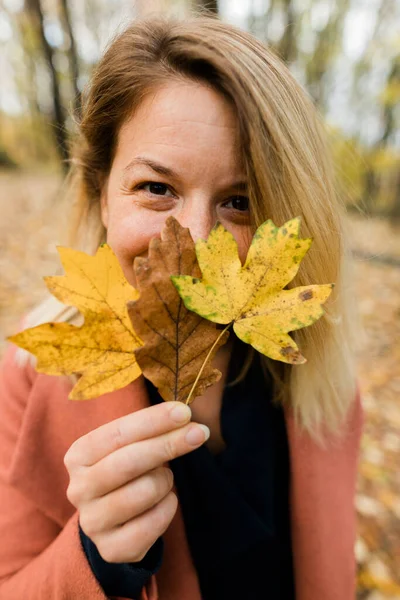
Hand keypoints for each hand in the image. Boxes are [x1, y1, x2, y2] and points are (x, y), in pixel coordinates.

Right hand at [64, 399, 208, 562]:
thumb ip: (150, 429)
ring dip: (166, 481)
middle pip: (130, 461)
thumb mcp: (130, 445)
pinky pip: (154, 523)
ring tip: (164, 479)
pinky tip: (163, 502)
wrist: (112, 520)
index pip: (118, 433)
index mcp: (79, 455)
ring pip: (145, 491)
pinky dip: (168, 507)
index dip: (153, 421)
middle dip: (169, 444)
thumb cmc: (126, 469)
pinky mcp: (111, 549)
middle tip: (199, 433)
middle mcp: (78, 488)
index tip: (184, 412)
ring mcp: (92, 521)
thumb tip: (184, 417)